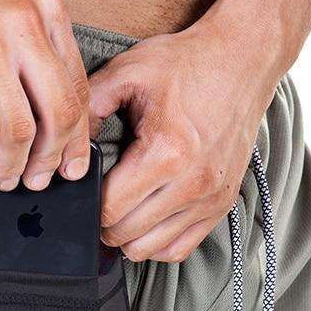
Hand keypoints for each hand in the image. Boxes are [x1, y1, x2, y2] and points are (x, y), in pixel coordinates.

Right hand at [0, 0, 89, 189]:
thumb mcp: (12, 6)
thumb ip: (38, 50)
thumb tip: (55, 116)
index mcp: (47, 11)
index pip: (79, 90)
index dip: (78, 139)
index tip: (72, 165)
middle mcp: (23, 25)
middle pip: (59, 113)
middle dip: (53, 159)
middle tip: (41, 180)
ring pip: (18, 127)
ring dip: (13, 165)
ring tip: (6, 180)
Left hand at [88, 23, 278, 261]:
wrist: (243, 61)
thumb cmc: (187, 65)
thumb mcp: (129, 71)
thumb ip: (89, 106)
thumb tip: (67, 146)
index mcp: (166, 153)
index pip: (109, 208)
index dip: (88, 202)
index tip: (87, 186)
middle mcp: (191, 184)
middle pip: (125, 234)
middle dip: (103, 221)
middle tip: (100, 197)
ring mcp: (209, 199)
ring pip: (148, 249)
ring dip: (127, 236)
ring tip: (122, 211)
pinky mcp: (220, 206)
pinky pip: (178, 250)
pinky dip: (155, 244)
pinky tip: (146, 222)